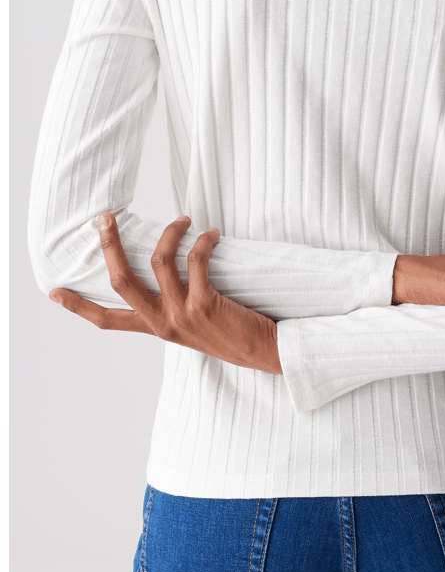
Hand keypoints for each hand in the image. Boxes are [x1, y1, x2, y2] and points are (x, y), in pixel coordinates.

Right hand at [47, 213, 282, 374]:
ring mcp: (181, 315)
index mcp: (156, 330)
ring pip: (157, 262)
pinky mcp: (204, 304)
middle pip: (120, 281)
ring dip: (169, 232)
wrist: (264, 352)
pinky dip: (203, 240)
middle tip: (105, 218)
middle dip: (109, 245)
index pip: (108, 321)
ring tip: (183, 220)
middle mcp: (163, 324)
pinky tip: (213, 234)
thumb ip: (172, 309)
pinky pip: (194, 260)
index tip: (54, 292)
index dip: (78, 306)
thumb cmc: (232, 334)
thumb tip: (163, 272)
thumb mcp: (192, 327)